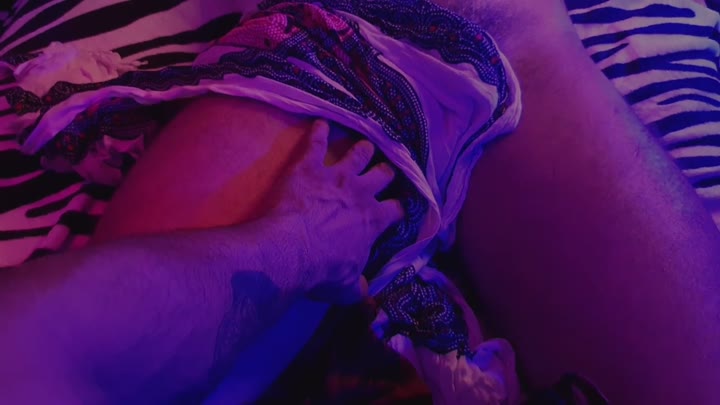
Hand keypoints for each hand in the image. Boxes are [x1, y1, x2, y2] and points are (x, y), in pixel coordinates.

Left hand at [273, 120, 402, 303]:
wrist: (289, 251)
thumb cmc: (321, 272)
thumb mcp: (347, 289)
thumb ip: (360, 290)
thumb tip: (368, 300)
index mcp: (374, 220)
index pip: (397, 209)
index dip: (401, 207)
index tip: (400, 207)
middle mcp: (361, 192)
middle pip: (383, 174)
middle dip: (386, 171)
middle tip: (386, 169)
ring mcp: (336, 176)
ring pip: (358, 152)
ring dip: (362, 148)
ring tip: (365, 143)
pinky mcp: (309, 166)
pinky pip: (316, 142)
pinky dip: (319, 132)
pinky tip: (320, 123)